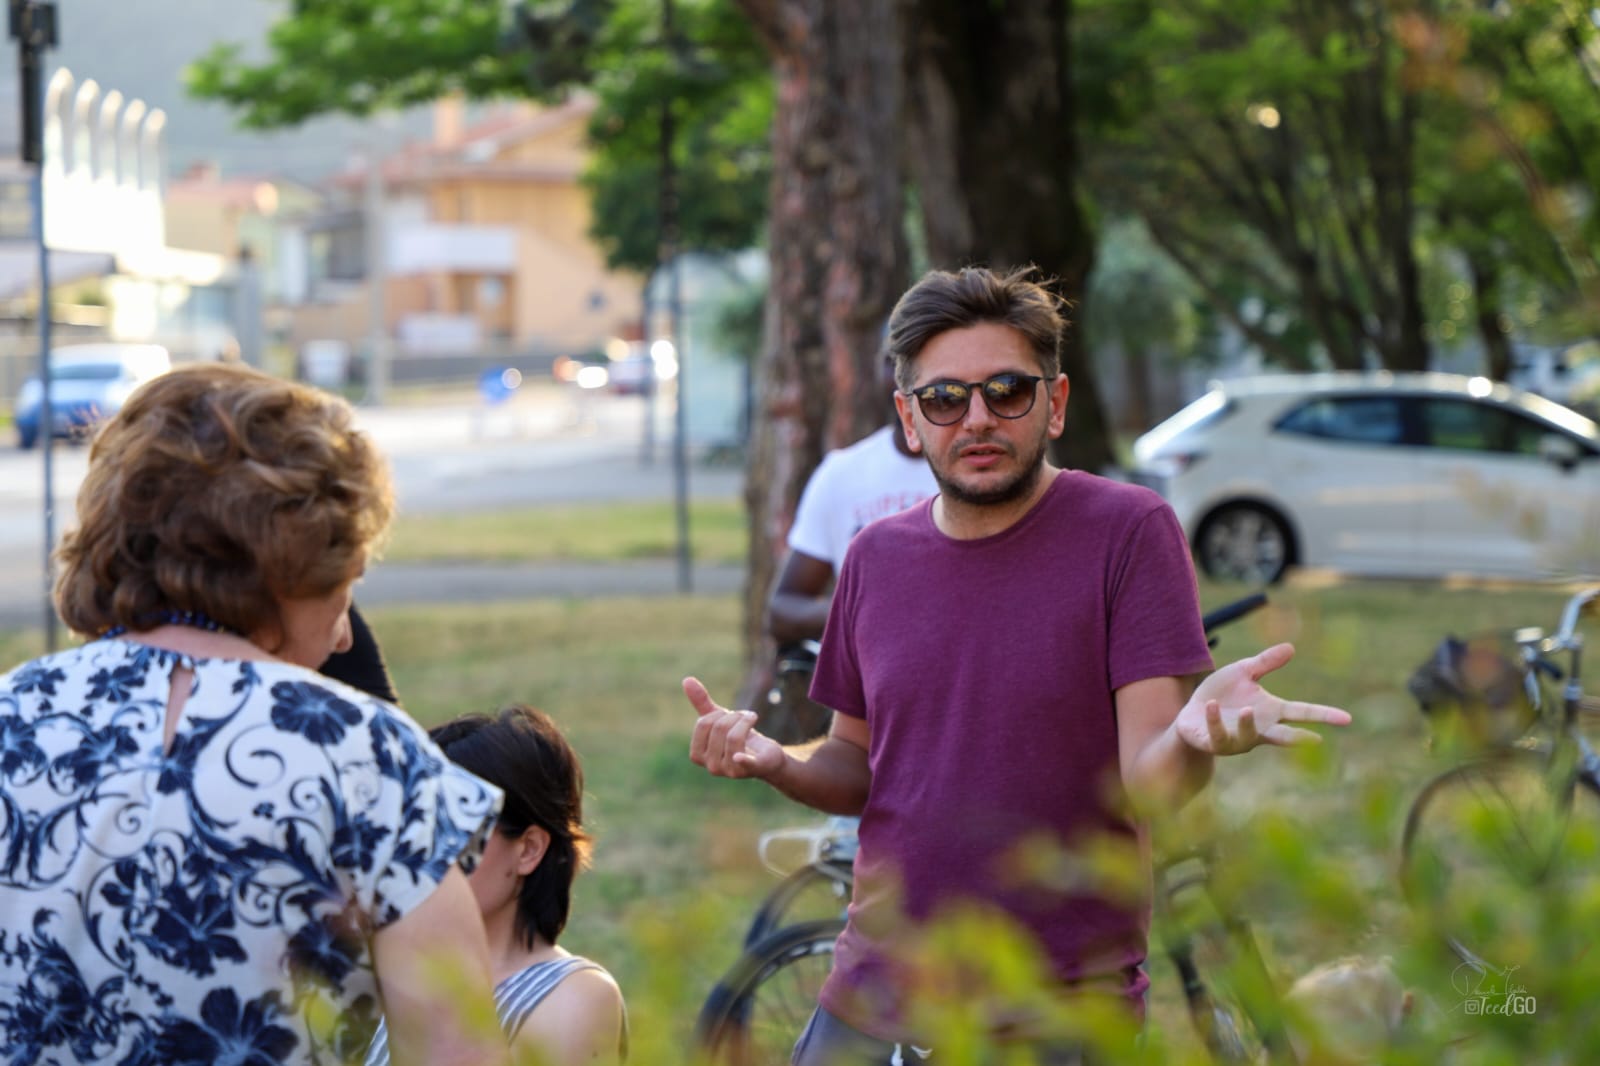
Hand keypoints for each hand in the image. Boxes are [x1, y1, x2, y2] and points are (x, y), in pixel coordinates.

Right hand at [685, 677, 785, 778]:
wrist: (765, 756)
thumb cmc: (738, 737)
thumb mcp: (719, 719)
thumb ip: (701, 702)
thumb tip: (686, 680)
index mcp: (698, 755)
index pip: (703, 724)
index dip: (718, 714)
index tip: (730, 715)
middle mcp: (712, 767)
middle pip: (719, 728)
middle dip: (734, 716)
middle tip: (745, 717)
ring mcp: (730, 771)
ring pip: (734, 737)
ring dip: (746, 720)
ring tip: (752, 718)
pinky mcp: (752, 770)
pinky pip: (744, 764)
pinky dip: (742, 759)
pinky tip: (739, 757)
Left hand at [1175, 644, 1350, 755]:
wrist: (1190, 714)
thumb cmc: (1221, 695)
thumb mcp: (1242, 673)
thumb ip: (1265, 663)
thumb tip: (1291, 647)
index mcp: (1270, 712)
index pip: (1301, 712)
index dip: (1323, 715)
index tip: (1346, 719)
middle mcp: (1258, 730)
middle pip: (1283, 736)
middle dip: (1299, 739)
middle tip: (1316, 741)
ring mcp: (1237, 739)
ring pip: (1249, 737)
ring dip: (1250, 724)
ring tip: (1250, 709)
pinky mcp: (1214, 742)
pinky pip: (1218, 735)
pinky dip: (1216, 721)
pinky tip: (1211, 705)